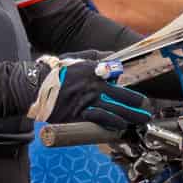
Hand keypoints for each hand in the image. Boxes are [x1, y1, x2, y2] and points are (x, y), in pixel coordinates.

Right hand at [29, 56, 155, 133]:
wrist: (35, 87)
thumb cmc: (56, 72)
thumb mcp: (77, 58)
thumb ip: (97, 57)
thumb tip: (114, 56)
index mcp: (94, 70)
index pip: (119, 75)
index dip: (129, 81)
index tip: (139, 90)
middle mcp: (94, 86)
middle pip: (123, 96)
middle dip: (137, 104)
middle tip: (148, 109)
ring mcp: (87, 101)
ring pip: (116, 110)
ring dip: (131, 116)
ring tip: (142, 120)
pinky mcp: (79, 115)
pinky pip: (101, 120)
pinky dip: (113, 123)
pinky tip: (122, 126)